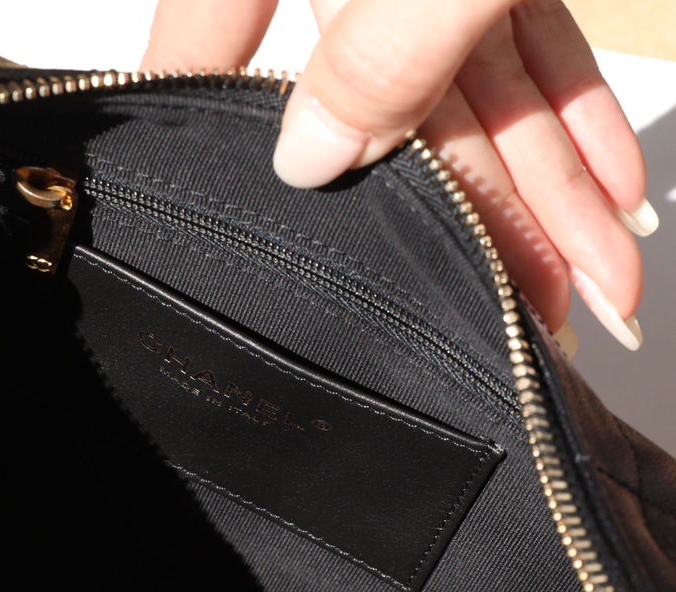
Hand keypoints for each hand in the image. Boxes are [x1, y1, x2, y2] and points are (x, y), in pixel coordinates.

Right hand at [142, 0, 653, 351]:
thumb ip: (374, 46)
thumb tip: (306, 157)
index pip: (210, 65)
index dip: (216, 157)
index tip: (235, 246)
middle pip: (393, 119)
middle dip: (478, 225)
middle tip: (526, 319)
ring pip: (478, 95)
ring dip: (547, 188)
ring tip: (599, 280)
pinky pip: (529, 41)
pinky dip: (573, 111)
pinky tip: (613, 185)